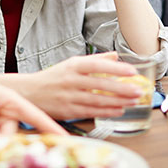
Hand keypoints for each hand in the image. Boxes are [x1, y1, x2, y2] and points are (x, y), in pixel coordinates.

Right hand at [17, 52, 144, 119]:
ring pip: (97, 100)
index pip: (97, 65)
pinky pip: (91, 112)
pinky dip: (106, 112)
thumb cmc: (52, 78)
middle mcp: (71, 80)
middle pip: (100, 84)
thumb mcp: (71, 64)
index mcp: (72, 66)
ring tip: (133, 101)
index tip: (132, 71)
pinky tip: (119, 110)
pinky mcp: (68, 111)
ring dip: (118, 102)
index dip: (115, 68)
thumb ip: (94, 60)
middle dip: (121, 88)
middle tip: (138, 90)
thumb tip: (115, 56)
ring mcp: (69, 96)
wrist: (29, 93)